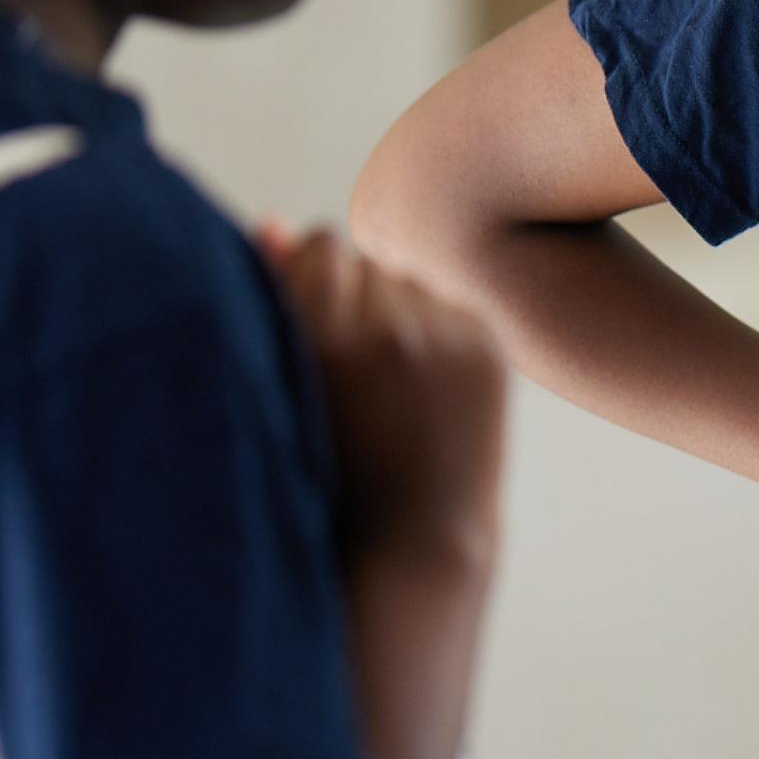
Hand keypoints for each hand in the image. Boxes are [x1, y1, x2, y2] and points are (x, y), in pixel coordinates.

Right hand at [260, 222, 509, 573]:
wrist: (415, 538)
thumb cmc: (325, 469)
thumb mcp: (285, 386)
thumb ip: (276, 297)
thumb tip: (272, 220)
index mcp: (326, 337)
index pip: (320, 245)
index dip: (309, 279)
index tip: (308, 327)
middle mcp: (390, 328)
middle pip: (364, 261)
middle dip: (350, 298)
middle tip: (348, 367)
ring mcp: (447, 335)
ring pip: (405, 280)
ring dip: (391, 311)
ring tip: (383, 385)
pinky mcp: (486, 344)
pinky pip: (446, 303)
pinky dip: (431, 332)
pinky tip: (419, 390)